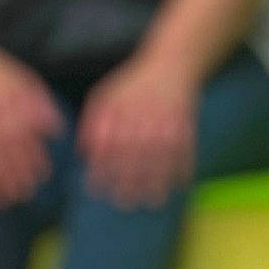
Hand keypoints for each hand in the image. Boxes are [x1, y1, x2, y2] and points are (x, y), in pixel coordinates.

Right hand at [0, 38, 64, 204]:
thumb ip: (36, 100)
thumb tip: (55, 129)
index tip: (43, 173)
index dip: (33, 152)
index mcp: (5, 91)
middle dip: (15, 172)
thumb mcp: (14, 76)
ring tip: (6, 200)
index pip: (23, 127)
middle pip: (2, 144)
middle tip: (26, 193)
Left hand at [77, 55, 196, 207]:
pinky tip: (178, 186)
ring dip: (157, 183)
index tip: (97, 189)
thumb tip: (83, 152)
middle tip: (124, 204)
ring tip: (152, 202)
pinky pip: (184, 152)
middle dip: (128, 182)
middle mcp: (142, 117)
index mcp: (120, 109)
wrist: (171, 65)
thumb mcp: (107, 95)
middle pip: (133, 155)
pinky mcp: (185, 126)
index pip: (107, 144)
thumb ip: (93, 122)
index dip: (101, 168)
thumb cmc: (133, 86)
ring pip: (160, 159)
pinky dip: (182, 170)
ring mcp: (165, 122)